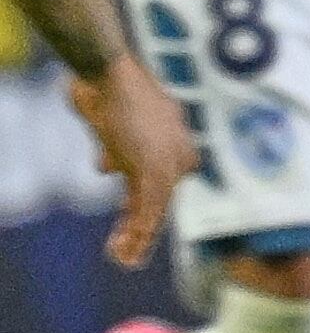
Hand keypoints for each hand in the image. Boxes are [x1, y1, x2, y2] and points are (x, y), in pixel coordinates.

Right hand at [68, 56, 195, 266]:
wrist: (110, 74)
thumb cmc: (108, 87)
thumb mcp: (113, 120)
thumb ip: (117, 144)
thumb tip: (108, 165)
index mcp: (175, 141)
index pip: (167, 181)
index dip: (144, 203)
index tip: (129, 218)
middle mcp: (179, 154)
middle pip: (161, 199)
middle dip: (141, 224)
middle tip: (126, 249)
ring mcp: (168, 165)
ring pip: (155, 210)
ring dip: (137, 237)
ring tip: (123, 257)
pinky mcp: (153, 173)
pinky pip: (148, 211)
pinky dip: (138, 235)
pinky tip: (125, 252)